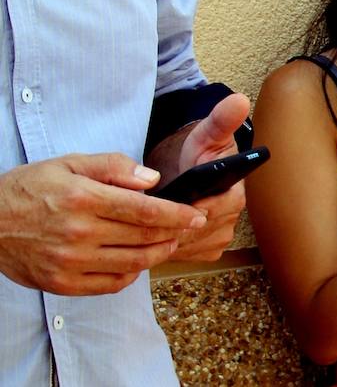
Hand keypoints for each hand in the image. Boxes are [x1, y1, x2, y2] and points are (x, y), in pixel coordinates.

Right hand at [0, 153, 206, 295]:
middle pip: (144, 237)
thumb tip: (152, 180)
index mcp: (84, 199)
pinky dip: (131, 274)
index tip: (196, 215)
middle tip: (190, 228)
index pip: (145, 210)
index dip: (177, 214)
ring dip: (158, 254)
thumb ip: (114, 167)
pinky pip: (109, 284)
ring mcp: (69, 262)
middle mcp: (79, 233)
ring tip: (170, 243)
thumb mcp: (70, 162)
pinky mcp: (61, 283)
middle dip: (175, 233)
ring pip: (132, 263)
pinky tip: (138, 262)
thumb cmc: (30, 188)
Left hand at [149, 93, 251, 261]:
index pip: (214, 210)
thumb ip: (221, 120)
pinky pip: (187, 255)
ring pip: (190, 246)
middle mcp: (232, 218)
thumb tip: (239, 101)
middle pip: (199, 231)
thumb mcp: (206, 135)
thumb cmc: (198, 153)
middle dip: (174, 223)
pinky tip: (155, 235)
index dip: (190, 207)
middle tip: (148, 213)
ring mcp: (221, 236)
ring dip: (168, 237)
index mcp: (236, 193)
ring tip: (147, 223)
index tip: (169, 201)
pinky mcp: (207, 250)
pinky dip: (169, 248)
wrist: (191, 171)